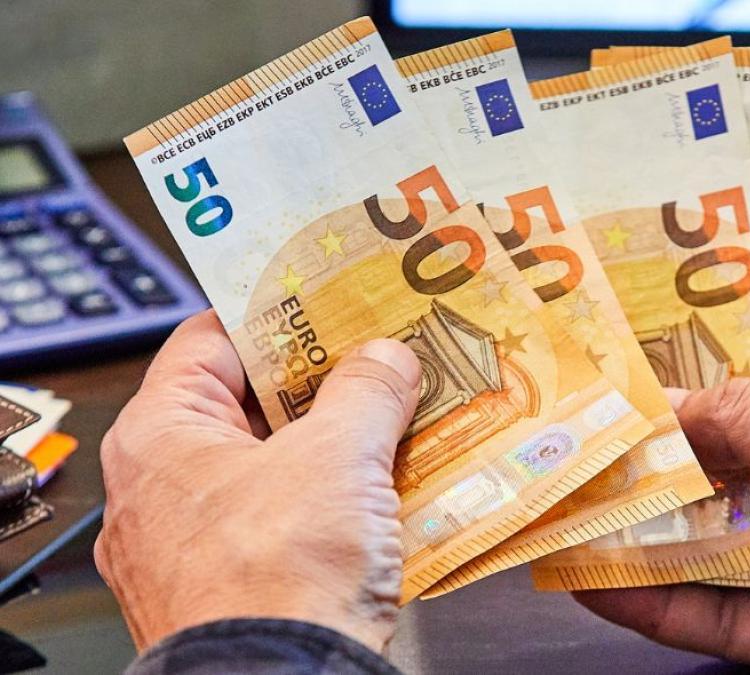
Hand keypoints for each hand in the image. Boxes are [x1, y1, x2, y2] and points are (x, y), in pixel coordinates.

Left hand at [96, 310, 419, 651]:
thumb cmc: (273, 580)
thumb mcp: (338, 454)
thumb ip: (367, 390)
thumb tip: (385, 361)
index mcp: (160, 435)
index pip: (214, 338)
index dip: (278, 312)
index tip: (331, 298)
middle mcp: (163, 488)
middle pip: (252, 404)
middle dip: (325, 384)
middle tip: (381, 359)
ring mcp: (196, 542)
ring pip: (275, 466)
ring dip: (338, 445)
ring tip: (397, 421)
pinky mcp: (235, 585)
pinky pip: (287, 521)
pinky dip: (334, 502)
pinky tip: (386, 492)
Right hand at [575, 356, 749, 672]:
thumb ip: (747, 409)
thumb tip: (668, 405)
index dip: (693, 380)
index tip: (626, 375)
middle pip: (723, 468)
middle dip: (653, 462)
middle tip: (579, 447)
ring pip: (709, 543)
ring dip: (640, 532)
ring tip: (569, 514)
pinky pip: (718, 612)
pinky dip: (658, 599)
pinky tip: (600, 579)